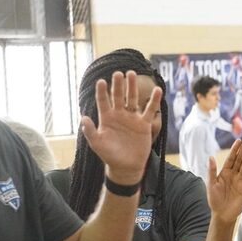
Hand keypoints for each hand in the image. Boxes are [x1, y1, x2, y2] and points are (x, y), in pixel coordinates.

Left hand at [81, 71, 162, 185]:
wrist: (126, 167)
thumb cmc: (109, 156)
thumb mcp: (97, 144)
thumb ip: (90, 132)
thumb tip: (83, 118)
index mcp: (106, 118)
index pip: (103, 101)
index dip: (101, 91)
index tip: (100, 82)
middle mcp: (119, 114)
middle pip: (118, 96)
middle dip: (118, 85)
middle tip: (118, 73)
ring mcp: (132, 118)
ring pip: (132, 99)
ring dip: (132, 87)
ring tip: (131, 74)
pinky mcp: (144, 124)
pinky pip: (150, 110)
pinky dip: (154, 100)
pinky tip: (158, 90)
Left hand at [207, 137, 241, 222]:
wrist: (222, 214)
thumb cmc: (214, 200)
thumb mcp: (211, 184)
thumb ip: (211, 171)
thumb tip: (210, 157)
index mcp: (225, 172)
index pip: (231, 158)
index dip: (235, 149)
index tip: (239, 140)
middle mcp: (234, 175)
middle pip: (240, 159)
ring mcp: (240, 181)